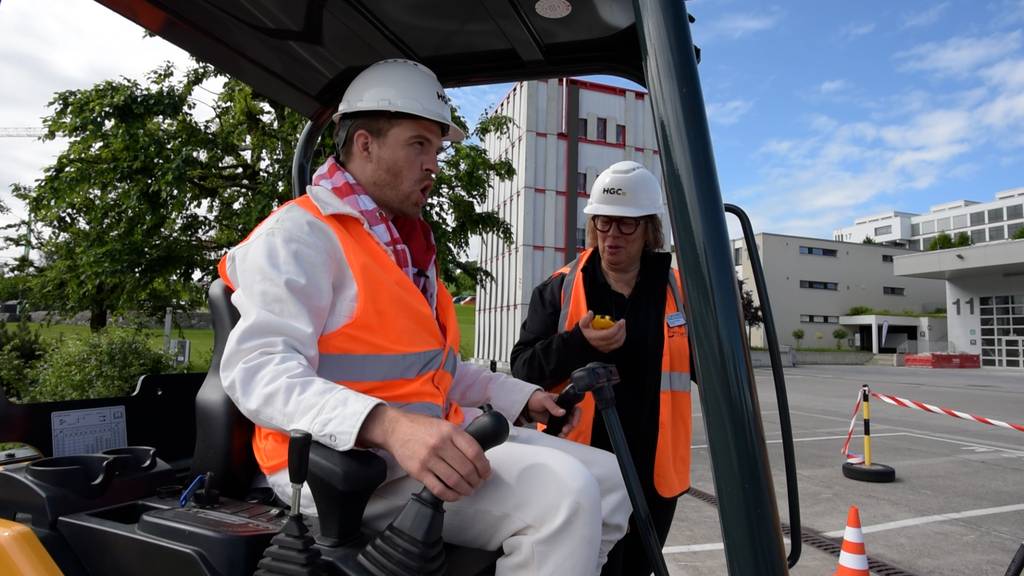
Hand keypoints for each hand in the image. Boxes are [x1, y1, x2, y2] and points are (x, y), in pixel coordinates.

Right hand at [357, 405, 489, 501]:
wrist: (395, 429)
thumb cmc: (422, 428)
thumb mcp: (445, 426)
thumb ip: (460, 440)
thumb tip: (479, 460)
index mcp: (450, 431)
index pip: (475, 452)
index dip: (484, 467)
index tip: (486, 473)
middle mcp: (440, 444)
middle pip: (467, 469)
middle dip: (476, 480)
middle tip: (477, 483)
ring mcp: (428, 459)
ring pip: (455, 481)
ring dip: (466, 489)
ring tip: (468, 490)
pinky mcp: (418, 472)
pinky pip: (439, 489)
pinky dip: (451, 496)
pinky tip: (455, 495)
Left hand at [525, 390, 580, 437]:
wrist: (527, 404)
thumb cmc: (536, 398)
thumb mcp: (545, 400)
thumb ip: (553, 406)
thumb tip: (562, 412)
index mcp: (563, 403)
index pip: (575, 409)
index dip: (577, 416)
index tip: (573, 423)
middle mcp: (562, 411)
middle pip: (571, 421)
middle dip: (569, 427)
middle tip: (564, 430)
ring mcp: (558, 418)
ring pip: (565, 426)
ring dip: (565, 432)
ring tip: (560, 435)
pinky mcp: (552, 424)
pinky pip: (558, 430)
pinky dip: (558, 433)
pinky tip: (555, 435)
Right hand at [579, 310, 625, 352]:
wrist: (581, 344)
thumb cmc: (583, 334)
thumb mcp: (582, 325)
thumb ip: (586, 319)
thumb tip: (591, 313)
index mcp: (594, 338)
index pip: (609, 334)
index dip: (617, 328)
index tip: (621, 321)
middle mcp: (600, 344)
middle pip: (615, 338)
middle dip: (621, 329)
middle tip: (623, 322)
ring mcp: (604, 348)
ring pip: (618, 343)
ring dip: (622, 334)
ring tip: (622, 326)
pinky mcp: (607, 350)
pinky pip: (617, 345)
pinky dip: (621, 338)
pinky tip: (621, 332)